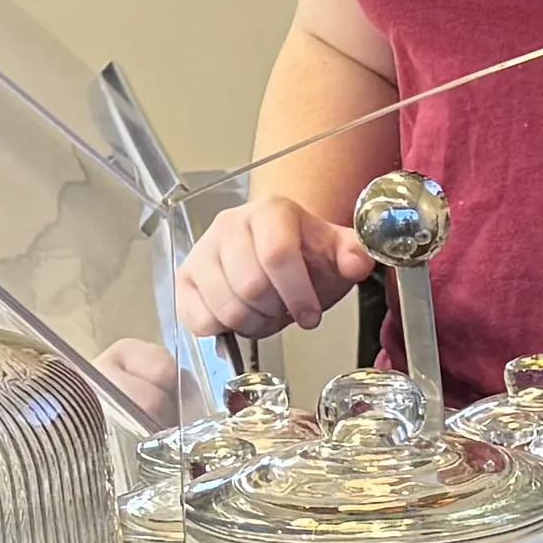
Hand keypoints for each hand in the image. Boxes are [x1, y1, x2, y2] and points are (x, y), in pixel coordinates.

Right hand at [167, 193, 368, 351]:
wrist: (277, 251)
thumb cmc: (306, 254)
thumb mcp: (336, 253)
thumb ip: (353, 255)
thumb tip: (357, 262)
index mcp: (270, 212)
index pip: (277, 255)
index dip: (297, 293)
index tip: (310, 316)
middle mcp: (229, 224)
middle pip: (250, 286)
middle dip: (275, 311)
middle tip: (285, 312)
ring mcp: (203, 250)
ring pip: (225, 307)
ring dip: (252, 324)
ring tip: (265, 313)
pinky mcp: (185, 278)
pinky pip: (199, 320)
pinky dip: (224, 330)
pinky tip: (240, 317)